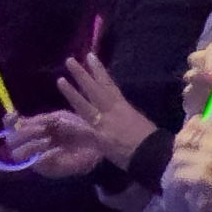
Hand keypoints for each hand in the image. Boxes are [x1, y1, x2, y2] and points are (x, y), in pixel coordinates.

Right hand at [4, 112, 106, 179]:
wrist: (97, 142)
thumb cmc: (78, 127)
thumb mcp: (59, 118)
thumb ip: (40, 120)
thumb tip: (19, 120)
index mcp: (32, 130)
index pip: (10, 126)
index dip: (9, 121)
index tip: (15, 115)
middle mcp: (30, 144)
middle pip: (11, 141)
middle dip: (23, 133)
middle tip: (42, 129)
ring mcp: (36, 157)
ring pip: (18, 154)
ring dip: (30, 145)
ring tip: (48, 139)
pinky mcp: (47, 169)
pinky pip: (37, 163)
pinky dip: (44, 155)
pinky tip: (57, 150)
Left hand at [59, 53, 159, 168]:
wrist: (152, 155)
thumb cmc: (151, 139)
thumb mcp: (139, 121)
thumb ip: (125, 115)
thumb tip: (118, 114)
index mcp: (123, 106)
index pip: (109, 84)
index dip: (99, 70)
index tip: (90, 57)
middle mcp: (112, 111)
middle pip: (95, 90)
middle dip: (82, 75)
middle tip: (69, 61)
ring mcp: (103, 125)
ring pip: (85, 105)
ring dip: (72, 93)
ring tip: (60, 79)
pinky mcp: (98, 139)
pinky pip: (82, 132)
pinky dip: (71, 128)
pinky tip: (59, 121)